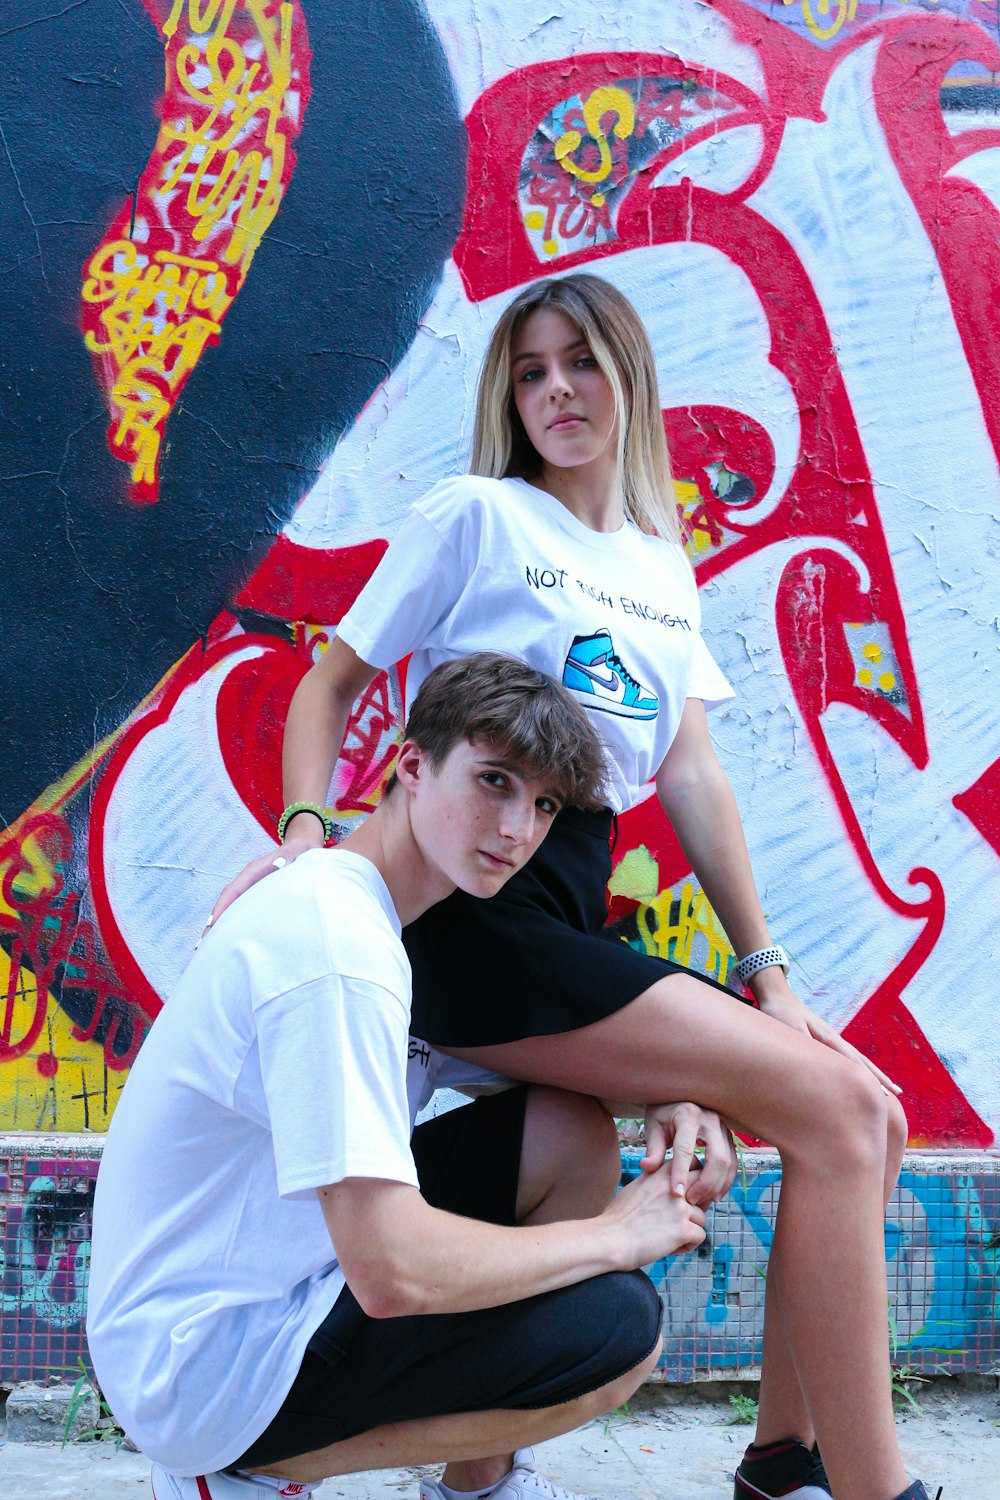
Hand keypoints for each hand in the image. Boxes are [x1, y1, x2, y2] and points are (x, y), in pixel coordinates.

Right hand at [200, 831, 320, 939]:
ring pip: (232, 908)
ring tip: (210, 946)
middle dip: (214, 921)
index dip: (221, 907)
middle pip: (226, 902)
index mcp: (252, 872)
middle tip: (203, 943)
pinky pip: (241, 910)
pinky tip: (230, 938)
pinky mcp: (256, 896)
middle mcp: (247, 881)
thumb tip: (280, 864)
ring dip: (221, 925)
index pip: (232, 891)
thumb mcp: (295, 850)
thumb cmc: (299, 851)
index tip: (212, 924)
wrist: (301, 849)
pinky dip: (233, 923)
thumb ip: (287, 855)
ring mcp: (250, 889)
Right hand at [604, 1161, 706, 1266]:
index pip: (691, 1165)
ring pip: (702, 1217)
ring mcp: (680, 1208)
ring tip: (669, 1237)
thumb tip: (665, 1184)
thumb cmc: (617, 1219)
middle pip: (704, 1187)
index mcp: (660, 1175)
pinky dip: (687, 1245)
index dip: (694, 1180)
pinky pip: (700, 1236)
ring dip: (690, 1228)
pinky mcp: (684, 1229)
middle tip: (686, 1216)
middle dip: (700, 1202)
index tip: (688, 1193)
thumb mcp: (635, 1188)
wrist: (610, 1239)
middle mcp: (673, 1187)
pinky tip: (670, 1247)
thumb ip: (654, 1182)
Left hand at [640, 1102, 737, 1206]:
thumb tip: (647, 1168)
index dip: (681, 1174)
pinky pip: (732, 1162)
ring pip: (728, 1163)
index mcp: (689, 1115)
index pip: (685, 1149)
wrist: (678, 1098)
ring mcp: (723, 1127)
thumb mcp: (653, 1126)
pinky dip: (725, 1181)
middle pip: (716, 1158)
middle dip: (705, 1184)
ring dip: (718, 1186)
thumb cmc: (663, 1113)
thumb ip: (653, 1148)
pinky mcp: (728, 1137)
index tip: (676, 1194)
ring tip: (701, 1201)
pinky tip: (714, 1194)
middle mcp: (711, 1119)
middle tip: (690, 1200)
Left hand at [751, 969, 900, 1094]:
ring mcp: (830, 1038)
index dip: (869, 1079)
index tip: (884, 1096)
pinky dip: (858, 1067)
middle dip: (879, 1078)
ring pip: (857, 1059)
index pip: (854, 1062)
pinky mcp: (823, 1039)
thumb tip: (823, 1062)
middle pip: (862, 1061)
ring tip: (886, 1087)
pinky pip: (847, 1057)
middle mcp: (834, 1038)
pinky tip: (859, 1073)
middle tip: (897, 1094)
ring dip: (872, 1073)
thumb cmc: (779, 1013)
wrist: (775, 994)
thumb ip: (806, 1044)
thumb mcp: (789, 1029)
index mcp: (829, 1038)